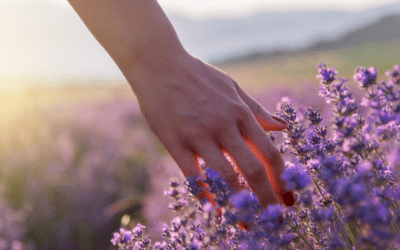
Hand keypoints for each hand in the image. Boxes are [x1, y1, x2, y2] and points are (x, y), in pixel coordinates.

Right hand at [128, 51, 294, 228]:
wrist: (161, 65)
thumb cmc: (199, 77)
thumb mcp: (233, 88)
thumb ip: (257, 110)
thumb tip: (283, 127)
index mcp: (241, 114)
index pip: (270, 153)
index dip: (283, 180)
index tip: (289, 200)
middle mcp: (224, 126)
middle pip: (253, 170)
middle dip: (268, 200)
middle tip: (276, 222)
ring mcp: (199, 135)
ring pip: (225, 177)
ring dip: (239, 205)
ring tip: (248, 225)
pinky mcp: (175, 142)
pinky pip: (194, 176)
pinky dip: (206, 196)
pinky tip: (215, 210)